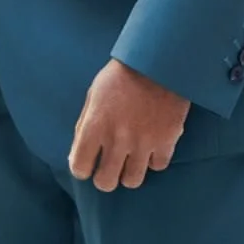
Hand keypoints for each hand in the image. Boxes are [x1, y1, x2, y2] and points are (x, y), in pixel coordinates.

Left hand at [69, 59, 189, 191]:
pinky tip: (151, 147)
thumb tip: (77, 155)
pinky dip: (154, 160)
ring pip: (132, 181)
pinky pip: (158, 167)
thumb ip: (85, 127)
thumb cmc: (122, 76)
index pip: (79, 168)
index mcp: (95, 126)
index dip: (82, 168)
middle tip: (110, 167)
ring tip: (131, 160)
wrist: (159, 60)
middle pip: (106, 183)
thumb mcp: (94, 95)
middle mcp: (117, 139)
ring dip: (129, 173)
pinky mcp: (167, 140)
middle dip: (105, 178)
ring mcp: (143, 143)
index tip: (88, 163)